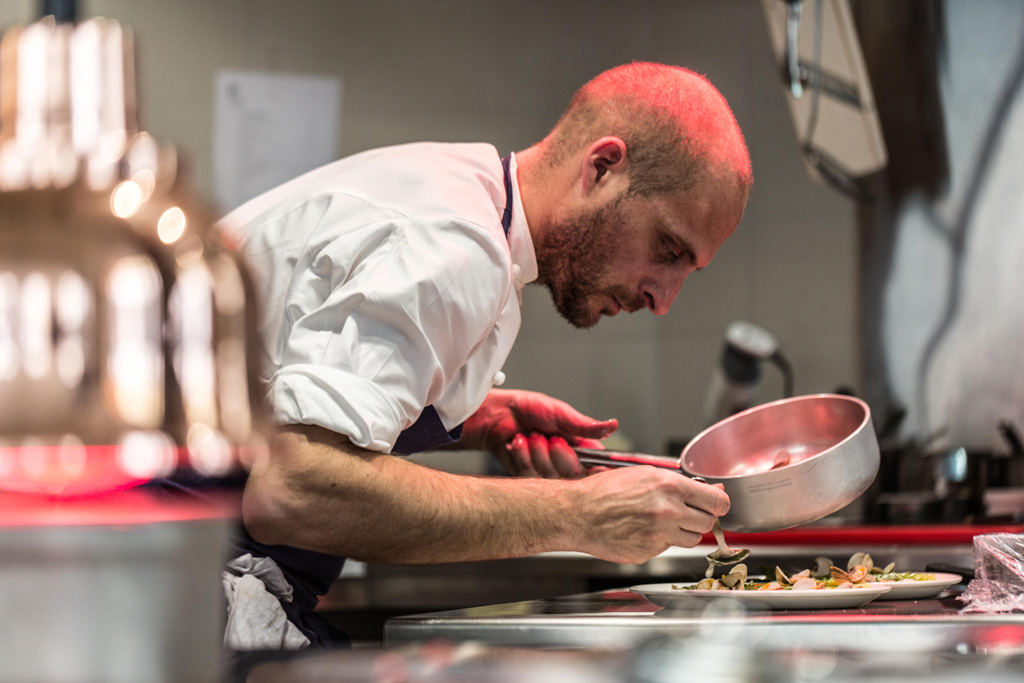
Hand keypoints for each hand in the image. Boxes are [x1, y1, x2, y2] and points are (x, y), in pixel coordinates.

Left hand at [461, 389, 617, 477]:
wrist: (498, 414)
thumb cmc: (530, 409)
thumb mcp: (561, 414)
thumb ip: (585, 425)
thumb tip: (613, 425)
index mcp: (579, 447)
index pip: (598, 466)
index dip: (599, 471)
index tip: (598, 468)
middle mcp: (564, 462)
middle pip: (573, 474)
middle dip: (560, 455)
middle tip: (551, 437)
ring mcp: (545, 471)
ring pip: (550, 476)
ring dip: (537, 452)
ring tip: (530, 434)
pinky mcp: (526, 477)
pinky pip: (529, 474)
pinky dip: (522, 454)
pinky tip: (516, 442)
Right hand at [569, 468, 729, 563]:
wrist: (578, 513)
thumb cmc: (605, 490)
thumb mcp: (644, 474)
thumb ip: (680, 484)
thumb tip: (711, 490)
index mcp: (669, 487)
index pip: (716, 502)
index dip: (720, 504)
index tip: (718, 505)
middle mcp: (667, 511)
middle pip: (707, 523)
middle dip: (700, 518)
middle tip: (684, 512)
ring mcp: (658, 535)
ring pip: (691, 540)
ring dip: (683, 532)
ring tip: (661, 521)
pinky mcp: (648, 553)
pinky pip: (667, 549)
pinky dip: (660, 542)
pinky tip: (642, 531)